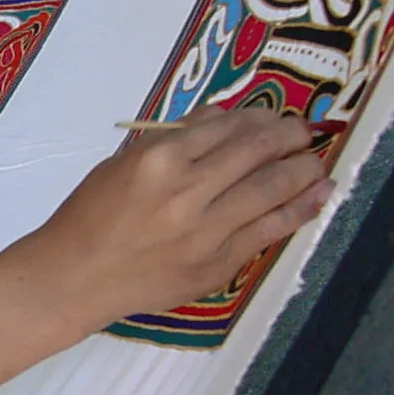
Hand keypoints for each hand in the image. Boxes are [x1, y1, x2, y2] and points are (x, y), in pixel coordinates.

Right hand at [6, 106, 334, 335]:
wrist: (75, 277)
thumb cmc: (90, 215)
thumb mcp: (123, 163)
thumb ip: (174, 139)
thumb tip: (223, 117)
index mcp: (159, 158)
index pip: (226, 127)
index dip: (259, 118)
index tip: (274, 117)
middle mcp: (187, 190)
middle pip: (256, 151)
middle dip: (290, 136)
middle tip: (305, 131)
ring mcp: (206, 230)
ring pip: (271, 188)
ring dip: (303, 169)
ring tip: (316, 160)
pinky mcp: (217, 263)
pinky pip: (269, 230)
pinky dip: (299, 209)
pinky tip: (318, 195)